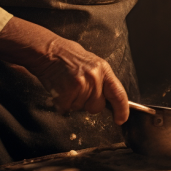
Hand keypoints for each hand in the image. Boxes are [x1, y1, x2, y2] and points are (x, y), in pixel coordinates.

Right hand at [0, 17, 129, 124]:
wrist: (48, 51)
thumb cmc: (69, 57)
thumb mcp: (92, 64)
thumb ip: (101, 80)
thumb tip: (108, 98)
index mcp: (103, 69)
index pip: (118, 93)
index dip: (121, 109)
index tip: (121, 120)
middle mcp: (95, 77)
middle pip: (97, 107)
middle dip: (88, 104)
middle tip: (78, 90)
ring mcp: (81, 84)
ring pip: (80, 108)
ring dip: (73, 101)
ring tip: (67, 85)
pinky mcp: (67, 92)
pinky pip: (67, 108)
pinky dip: (61, 103)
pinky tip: (60, 90)